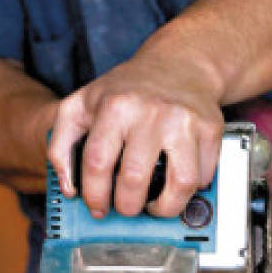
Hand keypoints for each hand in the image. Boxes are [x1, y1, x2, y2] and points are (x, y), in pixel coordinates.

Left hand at [46, 48, 223, 218]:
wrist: (180, 64)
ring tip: (156, 205)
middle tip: (127, 207)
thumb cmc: (128, 89)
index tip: (97, 207)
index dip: (94, 195)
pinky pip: (204, 176)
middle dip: (127, 206)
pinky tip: (177, 180)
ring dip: (165, 208)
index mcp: (116, 106)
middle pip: (135, 180)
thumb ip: (61, 144)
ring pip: (181, 185)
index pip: (97, 164)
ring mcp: (185, 120)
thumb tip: (69, 188)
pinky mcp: (211, 128)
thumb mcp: (81, 104)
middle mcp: (152, 112)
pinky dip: (192, 189)